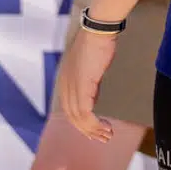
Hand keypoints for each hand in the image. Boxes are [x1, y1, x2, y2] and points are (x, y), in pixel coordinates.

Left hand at [57, 28, 118, 142]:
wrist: (97, 31)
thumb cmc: (96, 43)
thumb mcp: (89, 65)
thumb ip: (87, 80)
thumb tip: (92, 93)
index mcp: (64, 80)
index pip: (68, 108)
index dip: (81, 122)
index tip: (94, 130)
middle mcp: (63, 86)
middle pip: (72, 117)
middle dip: (88, 130)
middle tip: (103, 138)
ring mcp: (70, 87)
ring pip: (78, 119)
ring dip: (93, 130)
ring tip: (107, 135)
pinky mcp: (81, 88)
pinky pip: (85, 114)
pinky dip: (94, 125)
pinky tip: (105, 127)